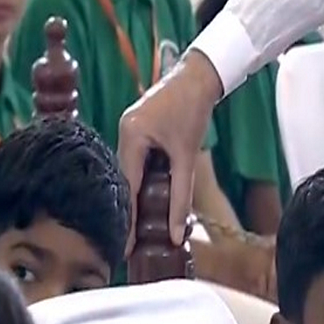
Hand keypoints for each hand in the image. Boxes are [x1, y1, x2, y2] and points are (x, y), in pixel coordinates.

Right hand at [118, 53, 223, 247]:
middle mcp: (123, 130)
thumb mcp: (187, 156)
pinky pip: (135, 159)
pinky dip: (142, 177)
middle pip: (124, 180)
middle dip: (129, 209)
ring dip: (136, 194)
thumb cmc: (194, 110)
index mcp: (131, 135)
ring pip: (130, 170)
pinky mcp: (137, 126)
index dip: (127, 219)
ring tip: (138, 227)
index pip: (127, 186)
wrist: (200, 76)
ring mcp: (128, 127)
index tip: (124, 247)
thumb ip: (181, 195)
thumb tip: (176, 233)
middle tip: (130, 243)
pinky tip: (146, 197)